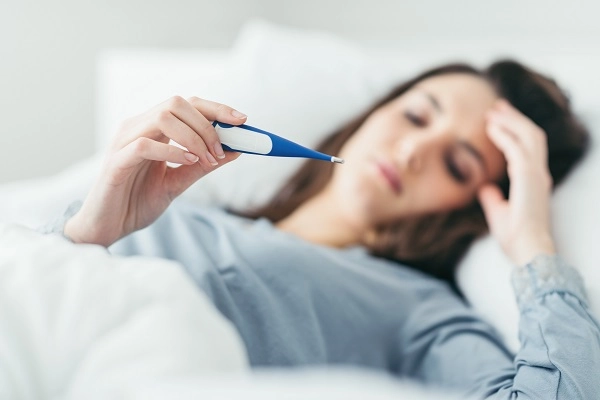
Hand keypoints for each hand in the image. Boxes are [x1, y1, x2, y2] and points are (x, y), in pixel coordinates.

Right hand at [65, 96, 246, 246]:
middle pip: (177, 103)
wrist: (108, 228)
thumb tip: (235, 150)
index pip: (187, 105)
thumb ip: (202, 166)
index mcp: (152, 129)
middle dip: (207, 123)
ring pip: (163, 117)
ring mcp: (124, 141)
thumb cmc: (138, 202)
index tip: (242, 120)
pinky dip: (172, 151)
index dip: (216, 108)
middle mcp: (137, 127)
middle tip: (222, 150)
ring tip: (207, 159)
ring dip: (193, 137)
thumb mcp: (178, 182)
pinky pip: (145, 144)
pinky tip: (189, 161)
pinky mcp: (116, 161)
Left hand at [478, 99, 555, 265]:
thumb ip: (493, 199)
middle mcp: (539, 174)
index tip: (498, 119)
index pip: (528, 147)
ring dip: (511, 121)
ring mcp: (537, 175)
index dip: (515, 130)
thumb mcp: (499, 214)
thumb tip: (484, 188)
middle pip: (532, 135)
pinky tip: (492, 128)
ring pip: (529, 136)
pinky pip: (517, 149)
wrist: (526, 250)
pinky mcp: (529, 178)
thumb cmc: (516, 238)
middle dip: (515, 118)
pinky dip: (505, 135)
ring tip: (494, 111)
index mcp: (534, 182)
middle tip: (497, 106)